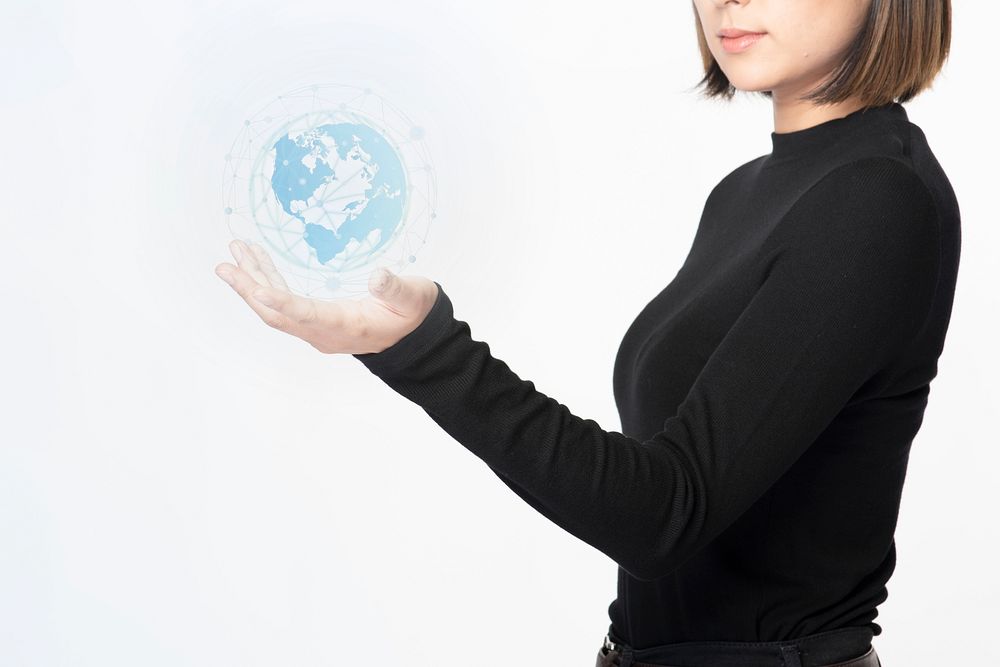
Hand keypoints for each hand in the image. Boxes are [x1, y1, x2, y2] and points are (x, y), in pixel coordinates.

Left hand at [214, 239, 438, 354]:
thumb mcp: (414, 298)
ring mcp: (316, 328)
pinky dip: (268, 281)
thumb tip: (378, 275)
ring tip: (235, 253)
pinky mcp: (315, 320)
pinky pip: (284, 303)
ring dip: (253, 281)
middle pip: (277, 315)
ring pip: (275, 309)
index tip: (256, 287)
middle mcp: (324, 332)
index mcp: (346, 325)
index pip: (307, 314)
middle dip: (249, 289)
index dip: (281, 301)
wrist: (415, 337)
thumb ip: (395, 289)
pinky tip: (258, 260)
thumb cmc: (415, 314)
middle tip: (225, 265)